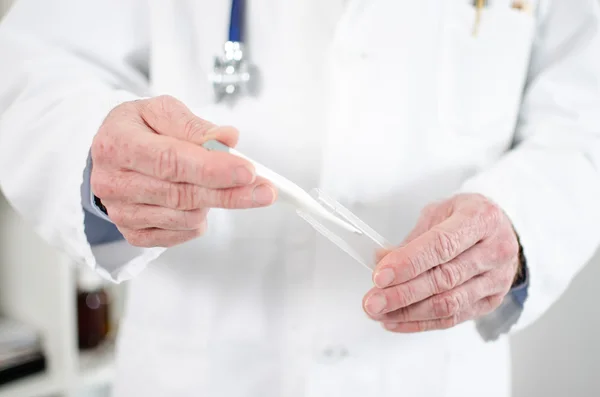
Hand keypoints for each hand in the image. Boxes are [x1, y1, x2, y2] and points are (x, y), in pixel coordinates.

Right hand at [91, 95, 275, 247]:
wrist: (111, 152)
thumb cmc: (139, 128)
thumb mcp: (161, 111)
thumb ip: (194, 125)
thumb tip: (228, 139)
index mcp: (117, 143)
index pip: (170, 160)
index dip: (212, 169)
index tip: (248, 171)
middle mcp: (112, 181)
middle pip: (181, 194)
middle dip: (229, 193)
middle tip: (265, 191)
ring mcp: (121, 212)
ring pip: (184, 217)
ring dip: (213, 203)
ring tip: (220, 184)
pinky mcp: (132, 232)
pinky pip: (178, 235)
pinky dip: (198, 221)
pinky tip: (200, 202)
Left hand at [363, 193, 519, 332]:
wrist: (500, 229)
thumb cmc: (467, 216)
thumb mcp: (440, 212)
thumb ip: (412, 239)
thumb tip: (381, 259)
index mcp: (481, 219)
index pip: (441, 246)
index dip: (408, 263)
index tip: (380, 275)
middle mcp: (495, 250)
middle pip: (444, 279)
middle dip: (402, 293)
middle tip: (373, 301)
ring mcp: (497, 279)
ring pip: (449, 304)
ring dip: (408, 312)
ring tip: (380, 313)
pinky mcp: (490, 301)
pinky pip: (453, 318)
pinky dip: (421, 322)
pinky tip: (397, 321)